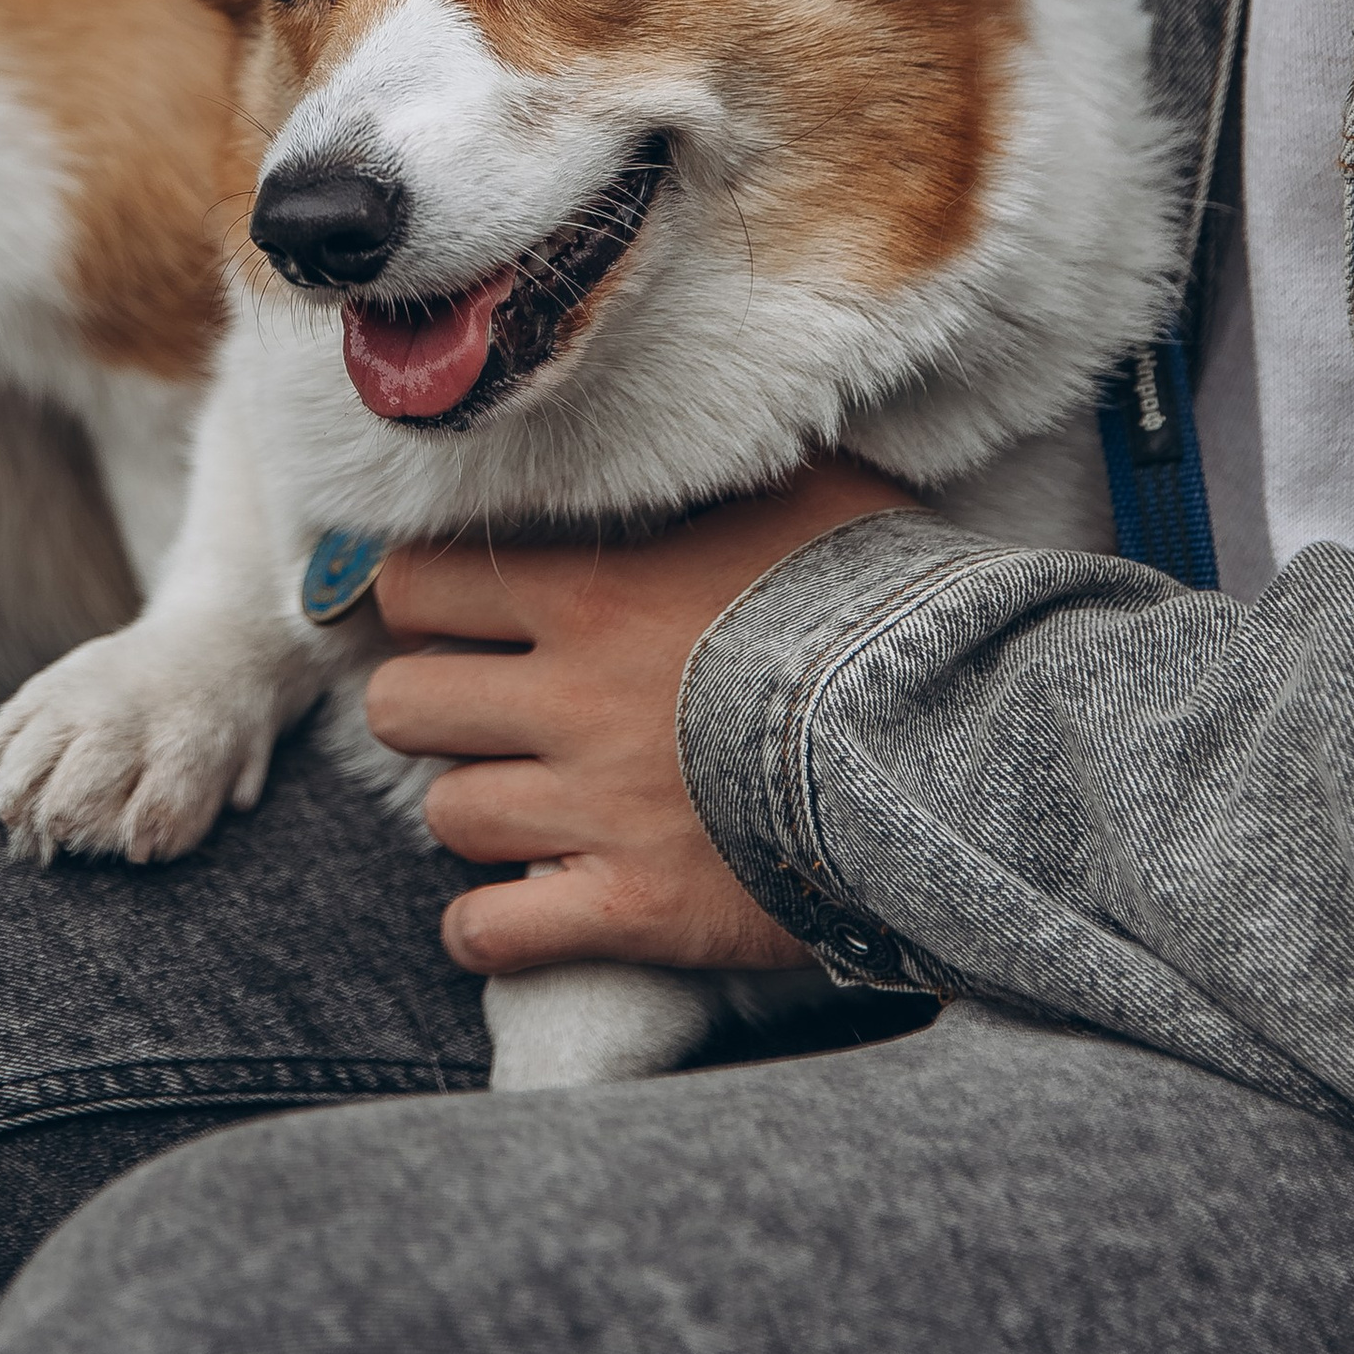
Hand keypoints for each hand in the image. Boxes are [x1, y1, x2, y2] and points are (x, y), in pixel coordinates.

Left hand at [364, 465, 916, 980]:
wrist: (950, 741)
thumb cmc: (879, 602)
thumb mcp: (800, 491)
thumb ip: (717, 469)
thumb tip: (694, 420)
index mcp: (592, 593)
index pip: (416, 586)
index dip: (420, 599)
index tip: (448, 612)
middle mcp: (570, 701)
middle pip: (403, 707)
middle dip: (429, 706)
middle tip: (478, 709)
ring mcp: (596, 811)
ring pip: (447, 818)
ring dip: (476, 811)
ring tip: (526, 800)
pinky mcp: (634, 908)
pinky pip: (496, 933)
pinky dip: (490, 929)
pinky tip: (521, 907)